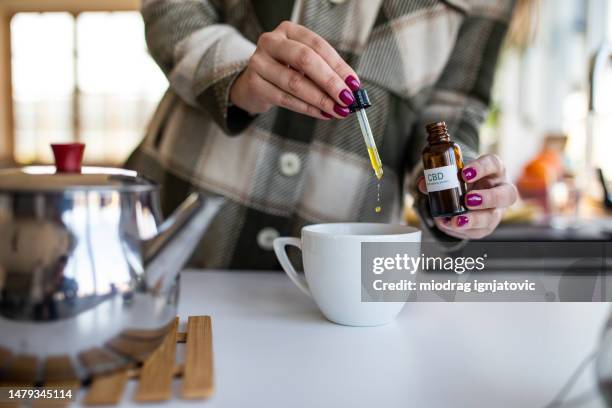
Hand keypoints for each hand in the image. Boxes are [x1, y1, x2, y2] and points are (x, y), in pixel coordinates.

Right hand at [229, 21, 360, 119]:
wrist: (253, 84)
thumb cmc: (284, 71)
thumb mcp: (304, 64)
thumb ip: (326, 71)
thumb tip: (352, 88)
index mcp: (288, 30)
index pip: (317, 45)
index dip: (338, 65)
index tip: (354, 83)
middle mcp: (271, 42)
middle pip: (305, 59)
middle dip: (330, 81)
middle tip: (347, 98)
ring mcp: (259, 62)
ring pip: (294, 82)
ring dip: (320, 99)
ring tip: (337, 110)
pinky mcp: (254, 83)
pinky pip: (285, 99)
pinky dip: (307, 108)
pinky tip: (321, 113)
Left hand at [418, 154, 517, 238]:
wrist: (467, 195)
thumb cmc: (462, 181)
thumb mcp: (452, 175)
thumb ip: (437, 178)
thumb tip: (424, 184)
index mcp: (493, 170)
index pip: (493, 164)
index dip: (481, 168)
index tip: (464, 173)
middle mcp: (501, 189)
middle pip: (507, 194)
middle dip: (488, 198)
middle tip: (468, 200)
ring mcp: (497, 210)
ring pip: (494, 217)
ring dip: (475, 220)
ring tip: (456, 221)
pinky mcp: (488, 225)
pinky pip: (480, 231)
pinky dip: (462, 230)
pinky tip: (449, 226)